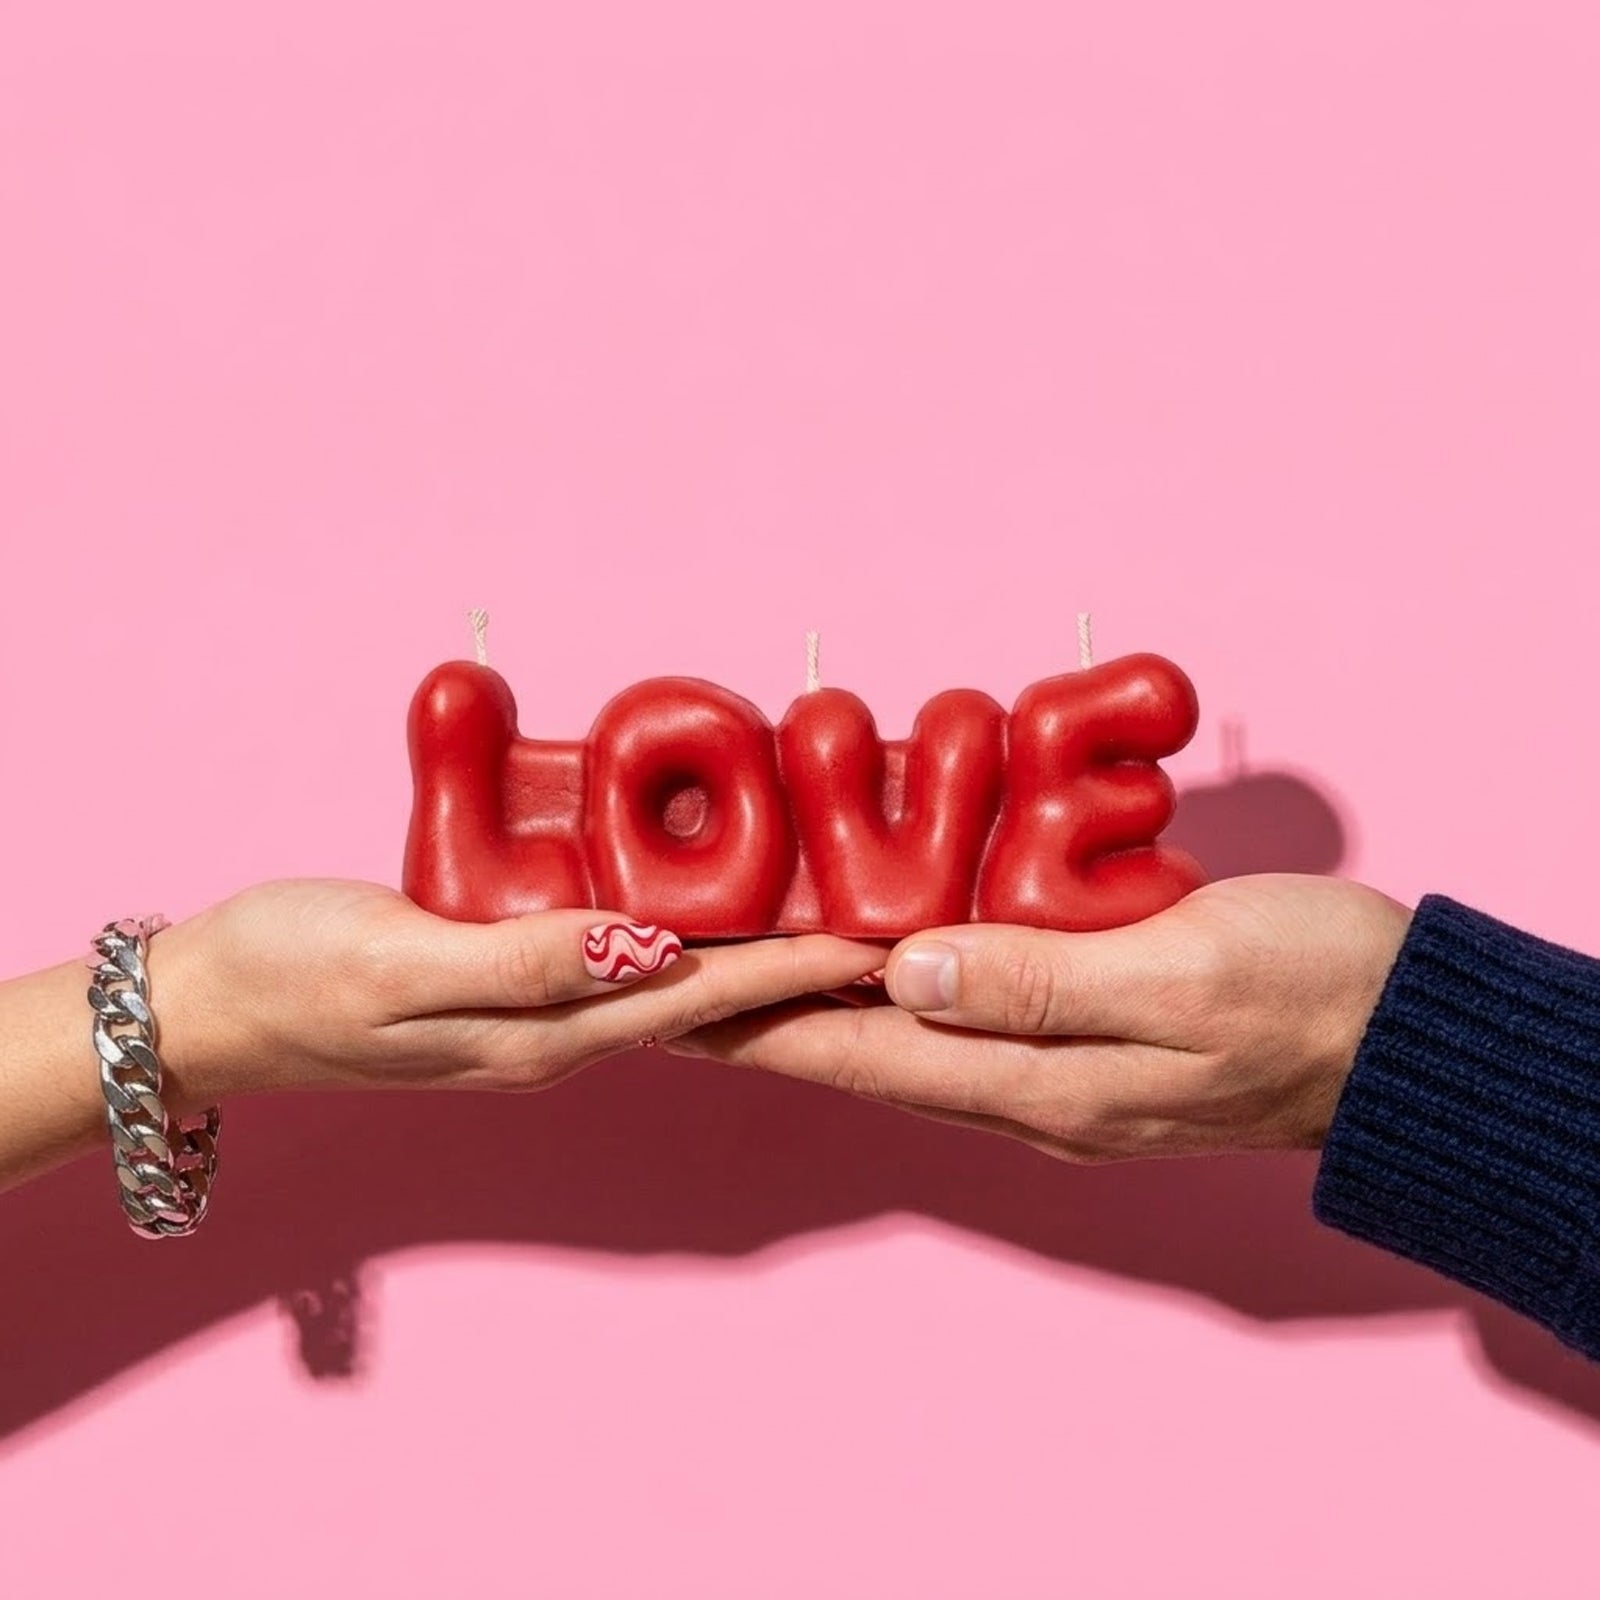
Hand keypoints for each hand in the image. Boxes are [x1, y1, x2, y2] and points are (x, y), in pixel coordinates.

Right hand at [147, 880, 885, 1110]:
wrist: (208, 1003)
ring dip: (756, 960)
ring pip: (676, 988)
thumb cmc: (292, 972)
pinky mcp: (509, 986)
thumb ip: (521, 964)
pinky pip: (625, 964)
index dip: (799, 970)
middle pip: (711, 1004)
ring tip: (828, 921)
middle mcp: (560, 1036)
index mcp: (548, 1035)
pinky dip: (687, 943)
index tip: (884, 943)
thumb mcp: (400, 964)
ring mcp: (537, 1019)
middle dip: (802, 971)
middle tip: (889, 931)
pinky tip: (706, 915)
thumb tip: (643, 951)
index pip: (706, 1001)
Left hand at [666, 874, 1412, 1161]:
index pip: (858, 1050)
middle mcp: (1031, 1088)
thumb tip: (905, 975)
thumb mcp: (1182, 979)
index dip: (755, 1018)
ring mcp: (1058, 1067)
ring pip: (907, 1027)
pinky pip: (965, 1004)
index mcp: (1040, 1083)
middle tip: (683, 956)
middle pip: (863, 1045)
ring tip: (755, 941)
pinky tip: (883, 933)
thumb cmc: (1312, 996)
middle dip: (768, 1007)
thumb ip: (1040, 984)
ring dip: (828, 987)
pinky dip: (904, 968)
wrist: (1410, 1036)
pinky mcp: (1088, 1032)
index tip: (667, 990)